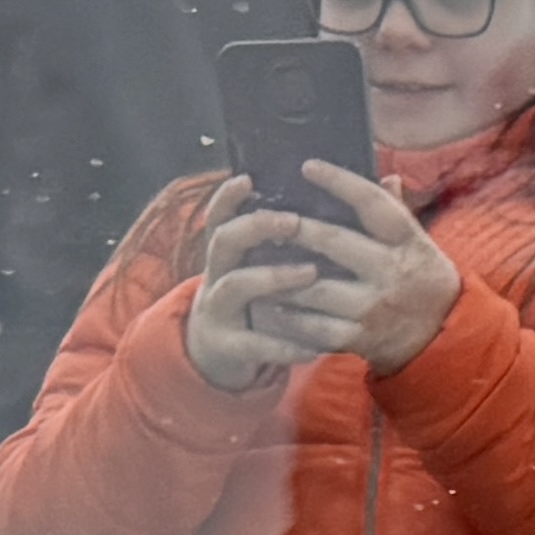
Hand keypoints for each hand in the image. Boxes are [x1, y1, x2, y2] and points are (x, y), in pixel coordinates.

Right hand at [180, 174, 315, 392]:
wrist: (217, 357)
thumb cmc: (253, 303)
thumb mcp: (258, 270)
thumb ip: (281, 244)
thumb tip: (318, 208)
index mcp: (228, 255)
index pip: (221, 217)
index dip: (228, 197)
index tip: (248, 177)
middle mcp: (218, 276)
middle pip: (224, 241)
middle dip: (255, 227)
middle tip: (293, 221)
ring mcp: (219, 311)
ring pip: (236, 286)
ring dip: (272, 276)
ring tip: (311, 273)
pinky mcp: (228, 346)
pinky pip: (254, 344)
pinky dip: (283, 345)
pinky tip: (314, 347)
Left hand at [247, 158, 464, 374]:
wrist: (442, 338)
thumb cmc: (423, 280)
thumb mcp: (420, 244)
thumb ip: (398, 213)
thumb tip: (387, 177)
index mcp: (408, 242)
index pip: (373, 204)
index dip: (340, 182)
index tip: (308, 167)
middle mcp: (392, 272)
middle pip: (335, 242)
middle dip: (296, 228)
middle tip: (265, 216)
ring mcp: (374, 307)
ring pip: (315, 287)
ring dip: (279, 274)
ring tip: (251, 260)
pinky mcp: (360, 337)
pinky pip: (314, 327)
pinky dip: (287, 316)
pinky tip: (266, 303)